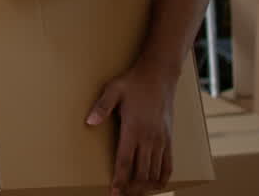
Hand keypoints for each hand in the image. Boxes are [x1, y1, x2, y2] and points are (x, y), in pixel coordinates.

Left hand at [86, 62, 176, 195]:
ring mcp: (161, 139)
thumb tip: (89, 121)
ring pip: (155, 171)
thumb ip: (101, 107)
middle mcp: (149, 138)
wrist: (160, 75)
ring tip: (135, 194)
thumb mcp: (113, 89)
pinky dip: (163, 177)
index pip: (125, 161)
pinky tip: (156, 185)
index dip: (120, 180)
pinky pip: (169, 163)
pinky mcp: (169, 138)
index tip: (114, 193)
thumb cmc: (134, 82)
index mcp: (133, 129)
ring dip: (146, 186)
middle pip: (141, 172)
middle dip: (132, 188)